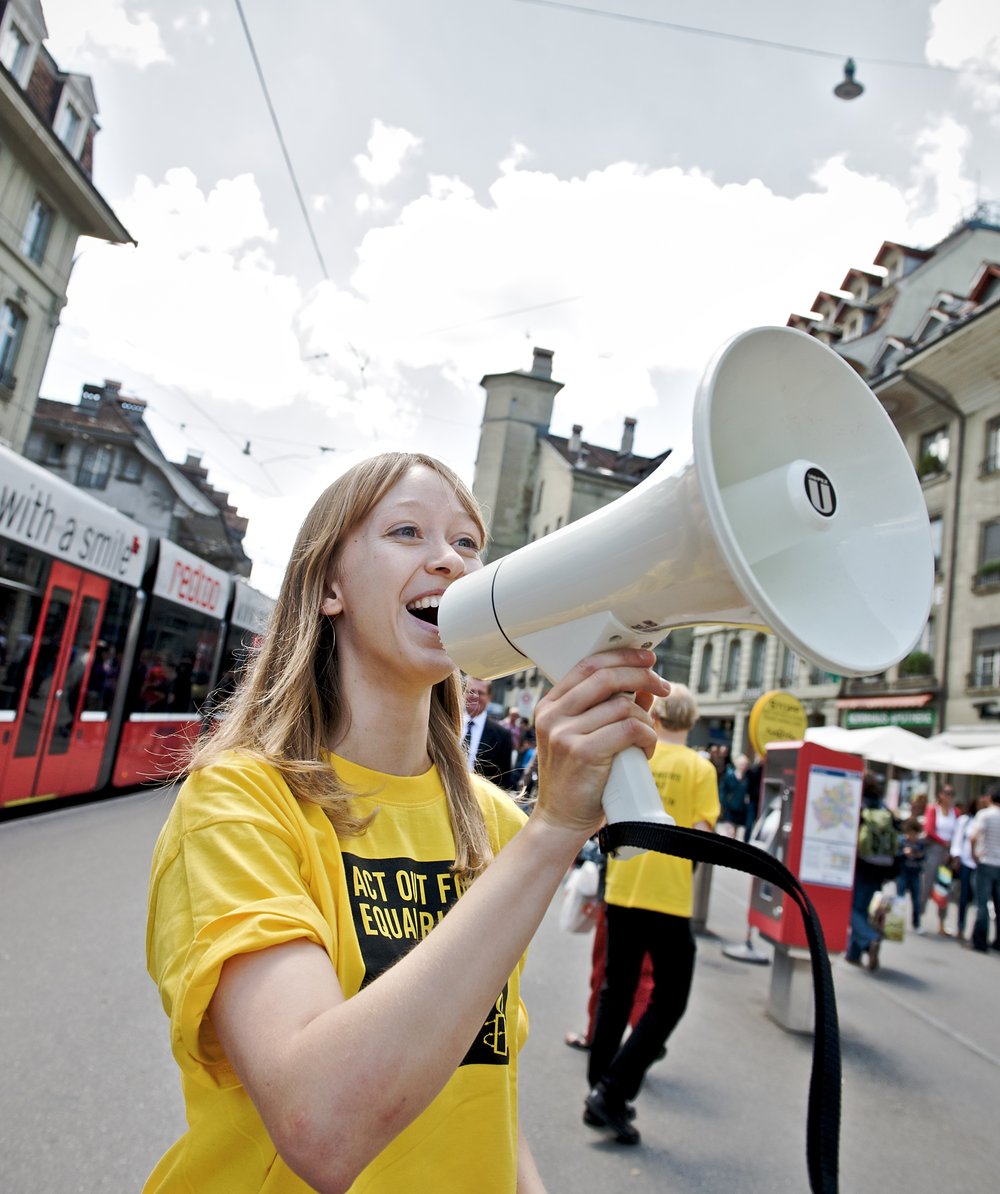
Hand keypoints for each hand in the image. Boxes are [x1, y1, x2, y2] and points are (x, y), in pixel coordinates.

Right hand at [532, 648, 668, 834]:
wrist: (561, 819)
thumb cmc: (578, 780)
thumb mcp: (587, 737)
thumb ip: (610, 710)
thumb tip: (645, 686)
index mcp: (550, 706)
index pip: (588, 665)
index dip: (622, 657)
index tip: (647, 660)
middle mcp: (553, 715)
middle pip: (606, 677)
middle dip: (642, 676)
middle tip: (663, 686)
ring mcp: (565, 733)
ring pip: (623, 706)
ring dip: (647, 719)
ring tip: (648, 736)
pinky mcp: (583, 752)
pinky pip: (629, 729)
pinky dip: (647, 736)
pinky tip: (646, 748)